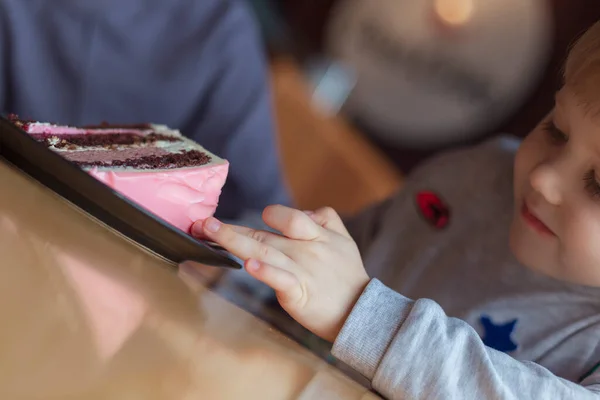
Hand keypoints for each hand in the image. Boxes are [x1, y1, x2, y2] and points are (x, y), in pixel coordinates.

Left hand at [191, 205, 369, 341]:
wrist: (361, 312)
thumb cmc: (348, 276)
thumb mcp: (344, 241)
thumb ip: (326, 219)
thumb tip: (303, 212)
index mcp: (317, 235)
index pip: (289, 218)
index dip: (272, 215)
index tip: (257, 217)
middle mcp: (306, 249)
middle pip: (267, 235)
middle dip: (233, 229)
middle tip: (205, 223)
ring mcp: (302, 270)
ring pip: (265, 252)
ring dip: (236, 241)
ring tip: (212, 231)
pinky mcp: (299, 293)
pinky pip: (281, 279)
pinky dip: (266, 273)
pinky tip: (250, 266)